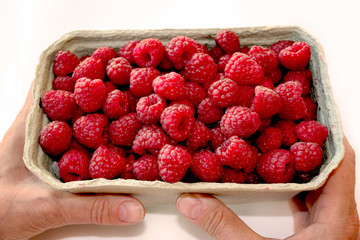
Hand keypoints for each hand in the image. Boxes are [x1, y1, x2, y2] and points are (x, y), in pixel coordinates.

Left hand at [0, 85, 144, 239]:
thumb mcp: (46, 206)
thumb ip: (91, 206)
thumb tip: (133, 207)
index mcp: (30, 128)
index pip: (56, 87)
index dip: (80, 71)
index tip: (105, 60)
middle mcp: (38, 133)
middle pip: (72, 101)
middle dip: (99, 91)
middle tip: (127, 80)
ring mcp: (45, 147)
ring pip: (76, 122)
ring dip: (99, 116)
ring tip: (127, 107)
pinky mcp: (52, 163)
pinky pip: (79, 145)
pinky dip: (98, 140)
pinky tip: (113, 144)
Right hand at [176, 138, 359, 239]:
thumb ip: (224, 227)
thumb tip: (190, 200)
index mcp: (336, 217)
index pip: (340, 161)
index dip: (325, 133)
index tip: (305, 112)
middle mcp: (338, 217)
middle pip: (329, 167)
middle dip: (305, 143)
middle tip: (280, 122)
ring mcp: (329, 226)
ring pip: (319, 183)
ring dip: (299, 163)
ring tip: (275, 143)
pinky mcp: (318, 233)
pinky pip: (309, 199)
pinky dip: (293, 185)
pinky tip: (274, 180)